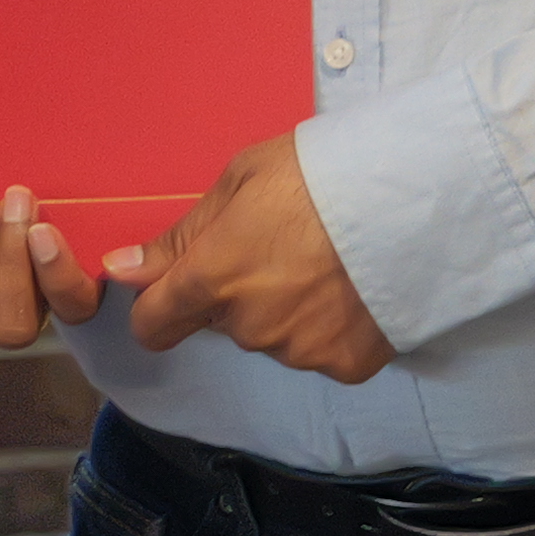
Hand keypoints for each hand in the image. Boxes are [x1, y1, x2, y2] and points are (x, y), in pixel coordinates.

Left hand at [114, 130, 391, 382]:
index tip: (178, 290)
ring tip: (328, 263)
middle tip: (283, 246)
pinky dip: (331, 328)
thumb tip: (118, 271)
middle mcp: (248, 326)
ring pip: (272, 338)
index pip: (152, 325)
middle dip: (237, 294)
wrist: (416, 192)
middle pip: (222, 323)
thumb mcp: (241, 180)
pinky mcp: (347, 365)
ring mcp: (299, 351)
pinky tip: (355, 288)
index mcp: (212, 278)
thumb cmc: (322, 170)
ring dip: (285, 311)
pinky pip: (321, 352)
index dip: (158, 308)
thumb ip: (180, 237)